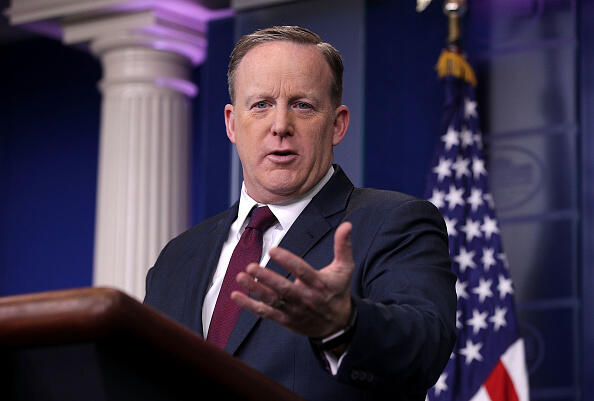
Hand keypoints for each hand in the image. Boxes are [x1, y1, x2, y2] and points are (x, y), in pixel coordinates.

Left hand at [231, 222, 353, 337]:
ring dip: (255, 290)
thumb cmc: (338, 291)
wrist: (337, 325)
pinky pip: (265, 313)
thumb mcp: (345, 269)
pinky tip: (236, 295)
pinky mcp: (285, 319)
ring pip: (272, 301)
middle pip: (284, 289)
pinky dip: (250, 305)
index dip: (288, 261)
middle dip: (267, 278)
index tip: (274, 250)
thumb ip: (343, 246)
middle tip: (251, 266)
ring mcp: (294, 311)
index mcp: (318, 284)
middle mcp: (305, 298)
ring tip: (241, 277)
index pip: (302, 271)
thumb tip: (347, 225)